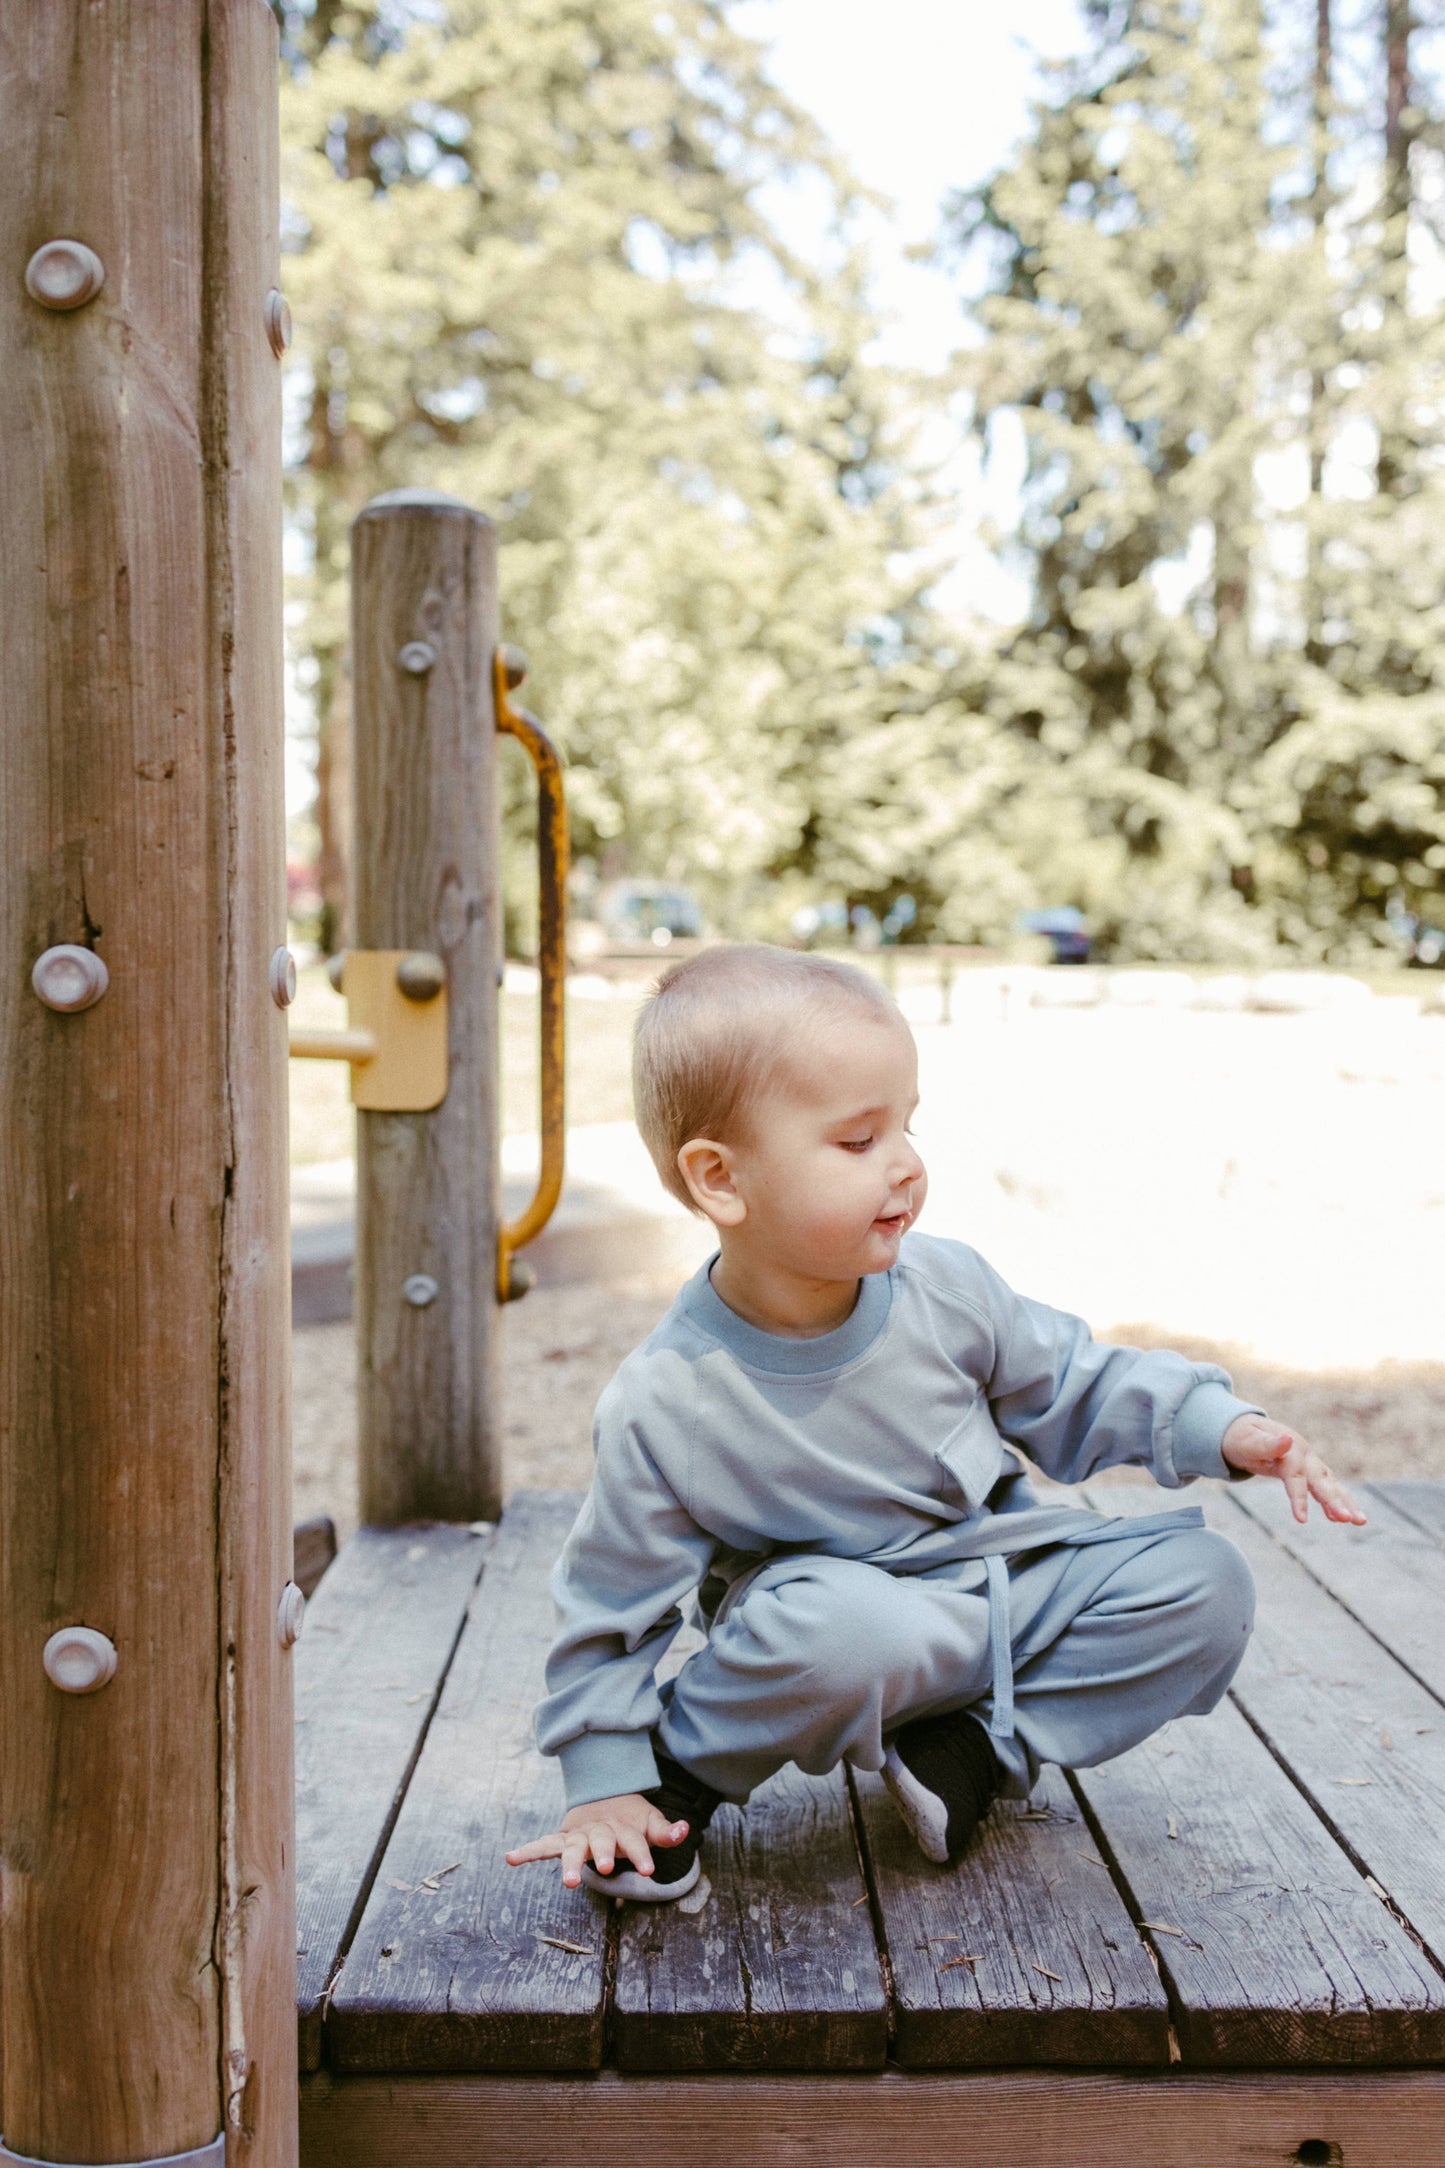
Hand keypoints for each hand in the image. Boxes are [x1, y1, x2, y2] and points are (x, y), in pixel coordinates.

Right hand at [504, 1792, 688, 1888]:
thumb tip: (685, 1829)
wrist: (603, 1796)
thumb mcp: (649, 1823)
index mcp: (621, 1828)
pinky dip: (527, 1851)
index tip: (650, 1871)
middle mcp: (598, 1830)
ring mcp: (578, 1835)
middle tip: (607, 1870)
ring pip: (572, 1847)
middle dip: (603, 1855)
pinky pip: (543, 1845)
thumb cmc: (630, 1820)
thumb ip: (665, 1831)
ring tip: (568, 1881)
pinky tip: (510, 1858)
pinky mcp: (562, 1840)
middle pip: (600, 1842)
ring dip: (569, 1863)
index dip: (642, 1854)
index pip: (634, 1841)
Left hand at [1221, 1413, 1366, 1525]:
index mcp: (1289, 1447)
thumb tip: (1287, 1439)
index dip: (1299, 1497)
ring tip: (1360, 1522)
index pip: (1296, 1475)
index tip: (1302, 1520)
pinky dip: (1335, 1501)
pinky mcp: (1309, 1469)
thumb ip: (1266, 1444)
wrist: (1243, 1429)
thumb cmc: (1241, 1438)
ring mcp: (1309, 1461)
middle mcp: (1304, 1454)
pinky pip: (1325, 1486)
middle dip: (1335, 1500)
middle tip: (1349, 1520)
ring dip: (1345, 1502)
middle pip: (1321, 1479)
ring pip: (1330, 1483)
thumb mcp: (1247, 1441)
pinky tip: (1340, 1519)